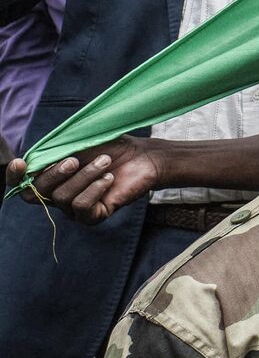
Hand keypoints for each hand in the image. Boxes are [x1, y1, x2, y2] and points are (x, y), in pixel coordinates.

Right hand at [4, 137, 161, 225]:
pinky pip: (81, 208)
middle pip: (37, 192)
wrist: (144, 157)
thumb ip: (57, 147)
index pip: (23, 183)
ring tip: (105, 162)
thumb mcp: (82, 141)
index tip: (20, 163)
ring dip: (84, 176)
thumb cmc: (113, 147)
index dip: (14, 176)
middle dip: (54, 173)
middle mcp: (59, 194)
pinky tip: (109, 179)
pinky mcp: (93, 216)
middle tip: (75, 159)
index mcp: (52, 176)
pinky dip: (94, 189)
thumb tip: (33, 155)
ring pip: (62, 197)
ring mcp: (74, 208)